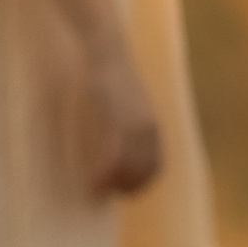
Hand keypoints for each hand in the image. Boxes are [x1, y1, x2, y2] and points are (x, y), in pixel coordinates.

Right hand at [74, 38, 163, 197]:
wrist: (108, 52)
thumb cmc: (112, 77)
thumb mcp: (127, 104)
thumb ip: (127, 125)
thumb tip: (119, 146)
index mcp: (153, 126)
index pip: (156, 167)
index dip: (140, 184)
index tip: (122, 193)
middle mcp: (149, 129)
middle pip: (144, 172)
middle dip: (125, 188)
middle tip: (104, 194)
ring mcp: (135, 125)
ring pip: (129, 169)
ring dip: (112, 185)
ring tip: (95, 192)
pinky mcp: (118, 119)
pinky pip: (114, 157)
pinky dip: (104, 174)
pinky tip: (91, 182)